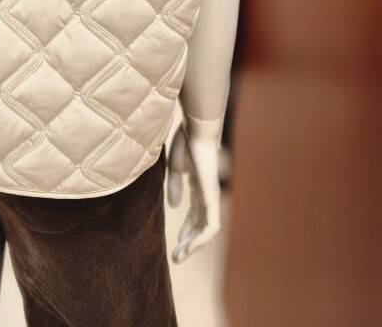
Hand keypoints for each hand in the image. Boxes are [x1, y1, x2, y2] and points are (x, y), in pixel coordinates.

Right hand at [166, 122, 221, 262]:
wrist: (196, 130)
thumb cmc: (185, 142)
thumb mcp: (175, 168)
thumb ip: (175, 187)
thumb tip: (175, 206)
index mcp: (197, 187)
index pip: (194, 215)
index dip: (185, 230)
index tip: (174, 244)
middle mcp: (206, 194)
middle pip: (199, 225)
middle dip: (188, 242)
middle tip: (176, 257)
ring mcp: (211, 197)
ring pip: (206, 230)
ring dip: (193, 245)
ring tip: (180, 256)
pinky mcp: (212, 197)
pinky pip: (211, 226)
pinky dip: (202, 238)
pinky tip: (190, 246)